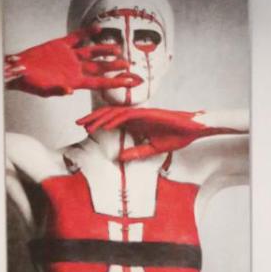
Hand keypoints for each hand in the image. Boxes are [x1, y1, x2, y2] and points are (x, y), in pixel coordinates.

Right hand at [4, 31, 141, 97]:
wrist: (19, 70)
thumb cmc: (31, 83)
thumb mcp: (44, 89)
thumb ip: (58, 89)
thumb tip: (69, 91)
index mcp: (75, 80)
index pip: (99, 82)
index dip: (115, 82)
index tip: (130, 82)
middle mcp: (75, 68)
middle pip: (99, 67)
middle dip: (114, 66)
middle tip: (129, 64)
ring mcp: (70, 56)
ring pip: (92, 52)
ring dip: (104, 50)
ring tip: (118, 48)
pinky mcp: (61, 45)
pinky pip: (77, 37)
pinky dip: (87, 32)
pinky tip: (98, 28)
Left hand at [77, 107, 237, 161]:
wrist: (193, 130)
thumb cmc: (177, 137)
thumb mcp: (153, 149)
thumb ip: (137, 152)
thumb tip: (120, 158)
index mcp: (137, 123)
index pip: (113, 121)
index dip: (98, 124)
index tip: (85, 130)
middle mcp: (137, 116)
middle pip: (109, 114)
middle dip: (93, 118)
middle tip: (77, 123)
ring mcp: (142, 113)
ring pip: (115, 113)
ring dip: (100, 118)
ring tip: (86, 124)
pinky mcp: (148, 113)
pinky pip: (128, 116)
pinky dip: (115, 119)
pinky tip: (104, 125)